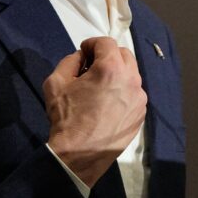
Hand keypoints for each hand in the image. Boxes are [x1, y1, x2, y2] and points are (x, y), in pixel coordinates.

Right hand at [44, 36, 146, 186]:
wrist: (79, 154)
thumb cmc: (66, 118)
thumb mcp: (56, 82)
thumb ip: (70, 61)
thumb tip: (81, 57)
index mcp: (111, 68)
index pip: (106, 42)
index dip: (92, 43)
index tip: (83, 52)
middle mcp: (131, 80)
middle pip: (124, 54)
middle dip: (107, 55)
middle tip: (91, 67)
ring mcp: (139, 98)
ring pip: (131, 74)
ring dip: (117, 73)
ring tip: (100, 87)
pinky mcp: (141, 113)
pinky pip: (134, 93)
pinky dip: (123, 91)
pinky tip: (108, 104)